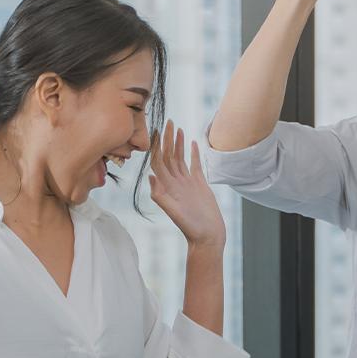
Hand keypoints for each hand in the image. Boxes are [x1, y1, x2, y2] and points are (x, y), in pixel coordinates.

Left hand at [149, 120, 225, 246]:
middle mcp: (175, 182)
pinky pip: (194, 165)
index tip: (156, 130)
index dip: (156, 146)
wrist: (207, 236)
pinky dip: (192, 153)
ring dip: (177, 143)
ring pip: (179, 158)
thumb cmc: (191, 227)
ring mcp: (186, 182)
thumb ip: (161, 196)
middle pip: (168, 155)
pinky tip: (192, 142)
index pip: (158, 161)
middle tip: (167, 121)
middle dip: (167, 138)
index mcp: (167, 186)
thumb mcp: (174, 212)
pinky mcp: (199, 184)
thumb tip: (150, 176)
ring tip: (177, 127)